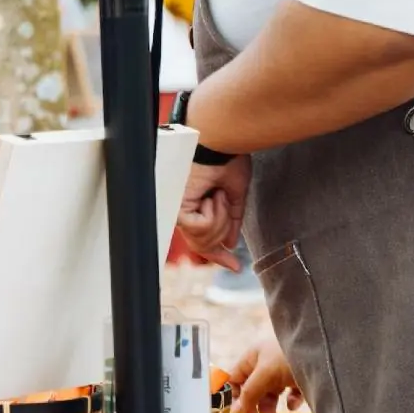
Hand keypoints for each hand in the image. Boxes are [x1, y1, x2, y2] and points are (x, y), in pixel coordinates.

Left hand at [177, 155, 251, 269]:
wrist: (223, 146)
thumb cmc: (228, 161)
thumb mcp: (235, 196)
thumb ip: (231, 221)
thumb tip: (230, 243)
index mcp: (195, 206)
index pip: (202, 239)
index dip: (218, 256)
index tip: (234, 266)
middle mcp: (184, 210)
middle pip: (203, 245)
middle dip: (220, 231)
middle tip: (222, 199)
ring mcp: (178, 210)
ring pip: (204, 239)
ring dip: (220, 218)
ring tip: (218, 194)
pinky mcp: (178, 209)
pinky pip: (201, 228)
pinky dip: (215, 214)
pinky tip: (212, 196)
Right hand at [227, 334, 303, 412]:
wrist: (324, 356)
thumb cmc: (288, 358)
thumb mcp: (265, 373)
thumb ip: (250, 392)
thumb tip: (237, 411)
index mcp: (253, 356)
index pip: (236, 376)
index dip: (234, 393)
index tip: (237, 411)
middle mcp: (266, 364)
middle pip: (253, 387)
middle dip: (253, 403)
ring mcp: (283, 373)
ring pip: (270, 393)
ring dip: (268, 406)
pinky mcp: (299, 381)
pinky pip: (290, 395)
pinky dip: (290, 402)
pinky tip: (292, 406)